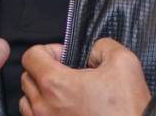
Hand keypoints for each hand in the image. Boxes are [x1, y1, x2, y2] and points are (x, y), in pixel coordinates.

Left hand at [19, 38, 151, 115]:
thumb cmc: (128, 107)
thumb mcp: (123, 61)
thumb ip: (102, 45)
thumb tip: (91, 51)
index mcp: (55, 85)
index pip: (30, 56)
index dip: (48, 50)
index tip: (65, 56)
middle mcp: (44, 108)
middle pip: (27, 78)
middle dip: (44, 70)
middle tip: (68, 73)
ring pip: (27, 102)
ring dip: (41, 93)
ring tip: (65, 94)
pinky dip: (44, 112)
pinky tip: (65, 109)